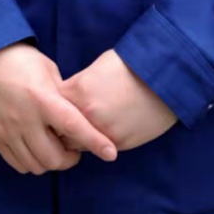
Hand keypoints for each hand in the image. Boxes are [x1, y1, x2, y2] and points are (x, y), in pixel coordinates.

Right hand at [0, 42, 117, 174]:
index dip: (94, 141)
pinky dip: (32, 163)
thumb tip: (76, 112)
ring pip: (36, 165)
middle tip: (75, 150)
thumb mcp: (47, 69)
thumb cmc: (19, 59)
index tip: (111, 153)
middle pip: (54, 158)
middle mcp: (25, 120)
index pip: (74, 126)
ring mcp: (8, 132)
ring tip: (56, 149)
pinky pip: (18, 164)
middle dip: (70, 159)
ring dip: (51, 163)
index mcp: (42, 98)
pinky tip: (37, 150)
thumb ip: (61, 94)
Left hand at [60, 49, 177, 151]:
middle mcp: (86, 114)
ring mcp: (101, 132)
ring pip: (75, 144)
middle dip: (59, 126)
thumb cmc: (131, 64)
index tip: (53, 106)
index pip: (49, 106)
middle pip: (58, 129)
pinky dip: (95, 143)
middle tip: (63, 122)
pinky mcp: (117, 144)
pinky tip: (99, 132)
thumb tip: (68, 97)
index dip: (51, 106)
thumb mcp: (98, 67)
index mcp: (78, 90)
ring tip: (83, 128)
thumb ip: (79, 85)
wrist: (164, 76)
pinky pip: (97, 149)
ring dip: (76, 138)